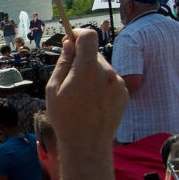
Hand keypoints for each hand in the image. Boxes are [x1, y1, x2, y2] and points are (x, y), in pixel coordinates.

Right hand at [44, 27, 125, 149]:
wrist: (87, 145)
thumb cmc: (66, 118)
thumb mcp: (54, 89)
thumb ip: (63, 62)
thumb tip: (69, 43)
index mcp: (87, 69)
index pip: (89, 36)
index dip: (79, 33)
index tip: (71, 39)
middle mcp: (106, 73)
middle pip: (94, 53)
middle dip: (82, 58)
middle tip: (70, 77)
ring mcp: (118, 83)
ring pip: (102, 67)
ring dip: (92, 73)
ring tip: (82, 96)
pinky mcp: (124, 93)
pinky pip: (110, 80)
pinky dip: (101, 85)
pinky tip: (93, 102)